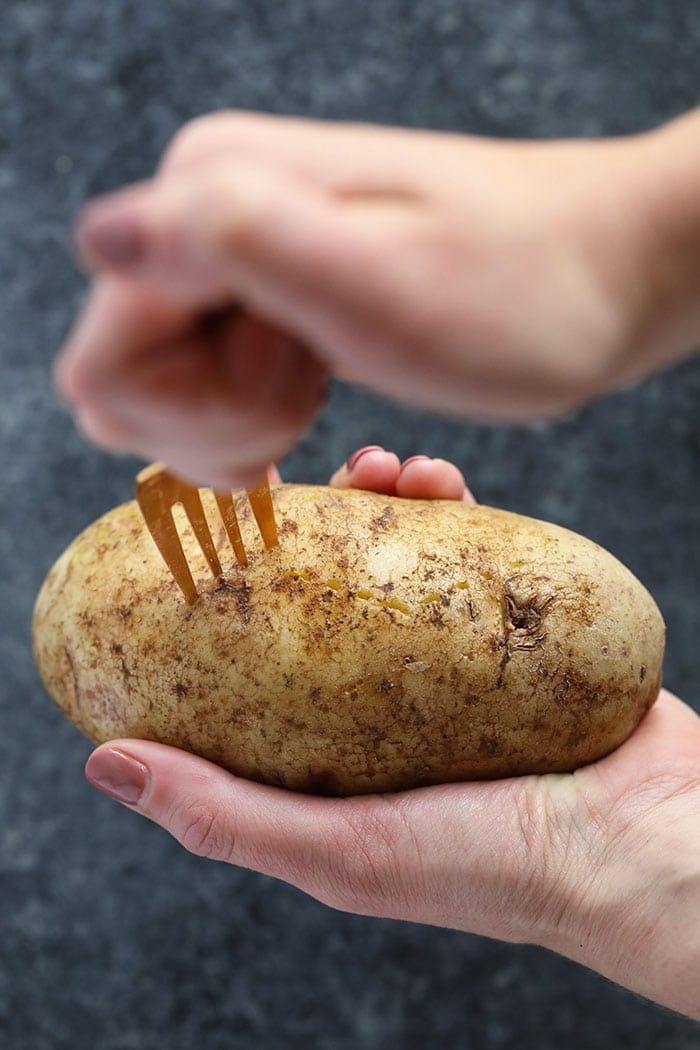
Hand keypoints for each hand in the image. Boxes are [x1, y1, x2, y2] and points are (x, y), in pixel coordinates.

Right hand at [54, 109, 699, 488]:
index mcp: (209, 199)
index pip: (105, 367)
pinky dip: (264, 423)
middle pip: (127, 387)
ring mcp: (237, 254)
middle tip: (320, 391)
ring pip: (170, 400)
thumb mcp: (384, 288)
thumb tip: (100, 237)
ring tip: (330, 382)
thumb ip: (234, 246)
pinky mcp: (271, 291)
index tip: (299, 389)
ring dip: (248, 427)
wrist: (609, 271)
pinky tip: (323, 401)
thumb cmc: (523, 295)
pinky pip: (216, 389)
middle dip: (222, 425)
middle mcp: (206, 216)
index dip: (197, 416)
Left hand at [84, 449, 699, 1020]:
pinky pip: (476, 549)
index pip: (256, 657)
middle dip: (305, 529)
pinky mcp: (519, 628)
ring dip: (377, 503)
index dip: (225, 592)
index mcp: (334, 749)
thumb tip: (108, 766)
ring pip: (397, 559)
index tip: (197, 530)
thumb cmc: (499, 872)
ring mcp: (455, 658)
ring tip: (382, 469)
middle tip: (293, 482)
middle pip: (325, 592)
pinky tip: (437, 481)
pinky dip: (451, 508)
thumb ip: (227, 817)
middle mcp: (387, 699)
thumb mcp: (345, 854)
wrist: (651, 847)